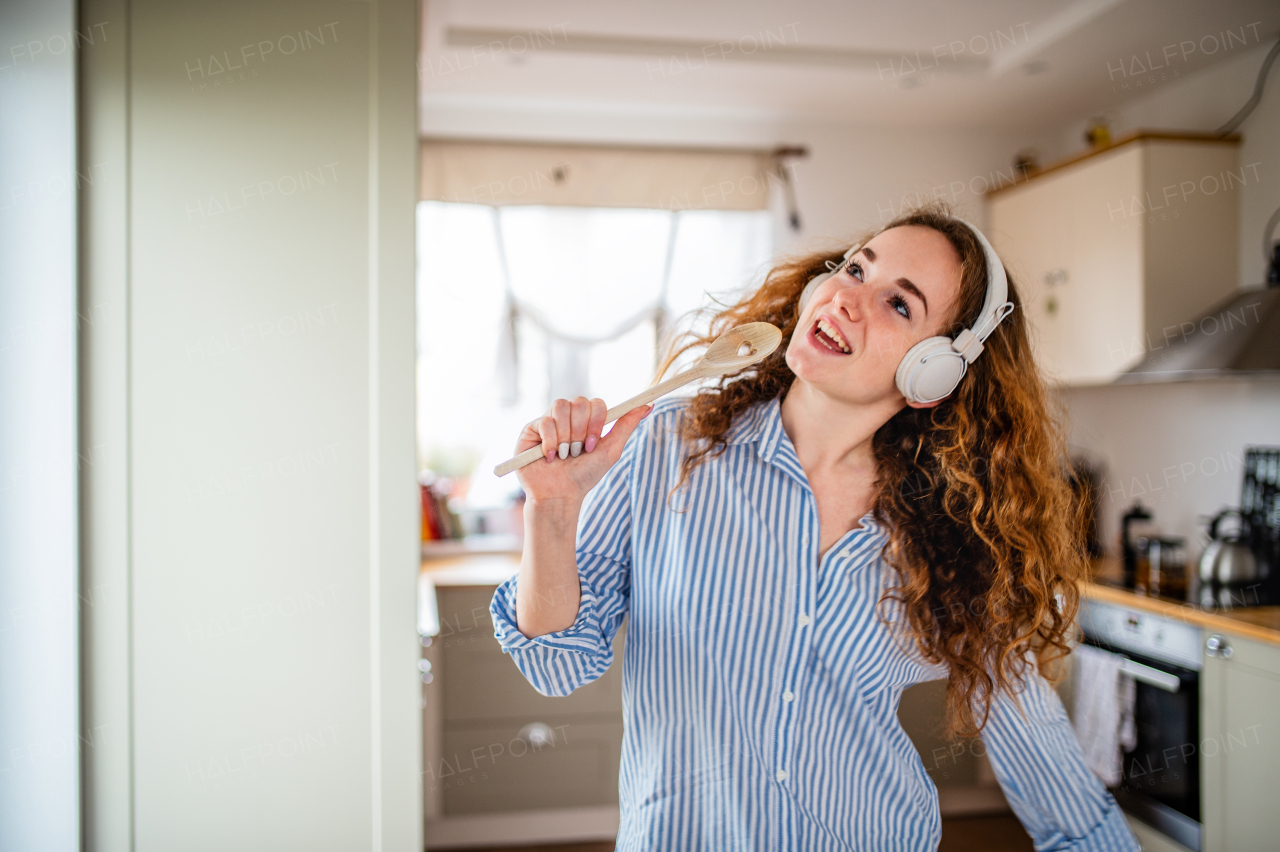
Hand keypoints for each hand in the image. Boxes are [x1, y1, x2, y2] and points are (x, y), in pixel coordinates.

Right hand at [514, 396, 652, 504]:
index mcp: (586, 420)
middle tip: (578, 451)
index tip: (594, 444)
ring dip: (566, 436)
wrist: (560, 495)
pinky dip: (550, 442)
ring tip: (564, 455)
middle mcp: (567, 417)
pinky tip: (550, 458)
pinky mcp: (530, 429)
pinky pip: (544, 421)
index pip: (595, 403)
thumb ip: (626, 426)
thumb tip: (648, 405)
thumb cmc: (585, 476)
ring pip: (560, 406)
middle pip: (579, 402)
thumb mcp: (610, 451)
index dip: (596, 420)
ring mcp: (548, 421)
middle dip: (581, 430)